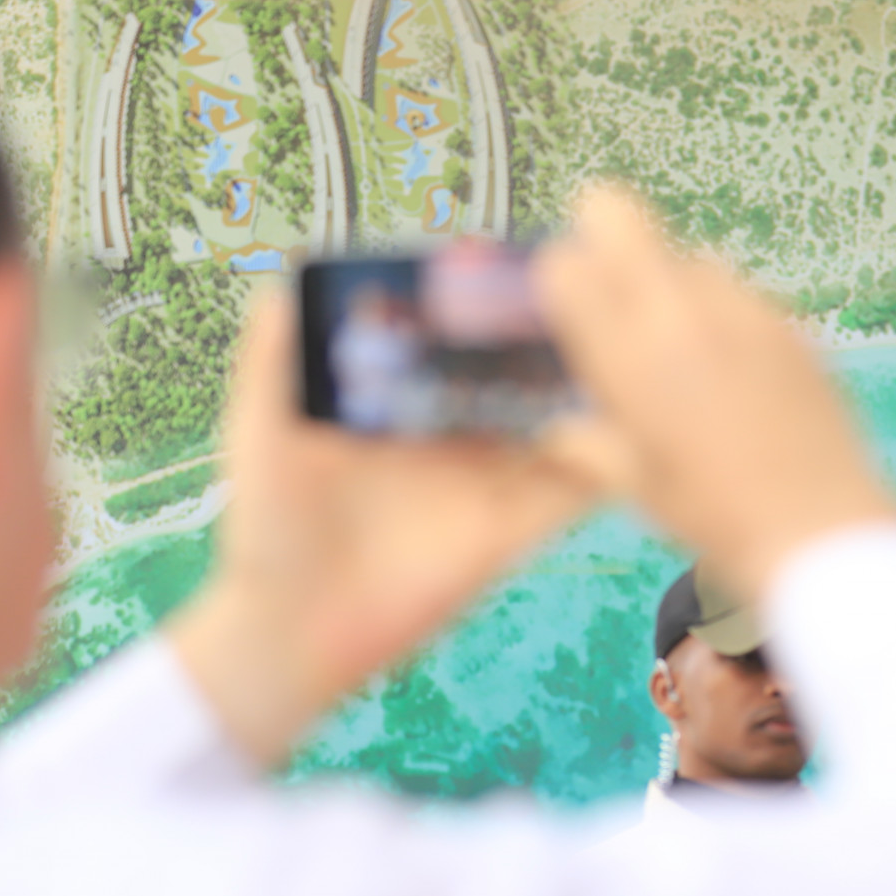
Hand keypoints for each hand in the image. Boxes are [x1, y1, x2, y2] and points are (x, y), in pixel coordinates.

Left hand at [169, 296, 620, 764]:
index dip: (492, 306)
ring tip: (626, 343)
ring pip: (562, 422)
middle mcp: (458, 436)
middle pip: (523, 374)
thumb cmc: (268, 529)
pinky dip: (609, 460)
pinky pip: (574, 491)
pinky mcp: (512, 529)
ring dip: (594, 390)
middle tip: (593, 291)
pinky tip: (633, 423)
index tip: (521, 263)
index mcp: (407, 406)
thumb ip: (274, 356)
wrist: (287, 632)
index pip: (463, 343)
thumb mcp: (262, 429)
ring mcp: (491, 481)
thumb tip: (287, 280)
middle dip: (557, 337)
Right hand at [537, 184, 895, 598]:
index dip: (557, 278)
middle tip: (606, 279)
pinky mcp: (788, 319)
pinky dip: (723, 311)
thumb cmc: (719, 516)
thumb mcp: (636, 485)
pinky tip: (731, 366)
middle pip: (618, 213)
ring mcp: (742, 307)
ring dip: (669, 280)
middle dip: (599, 231)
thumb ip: (587, 443)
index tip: (563, 304)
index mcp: (630, 356)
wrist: (819, 525)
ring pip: (686, 252)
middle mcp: (682, 314)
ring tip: (679, 341)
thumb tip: (560, 426)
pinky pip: (739, 289)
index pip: (564, 263)